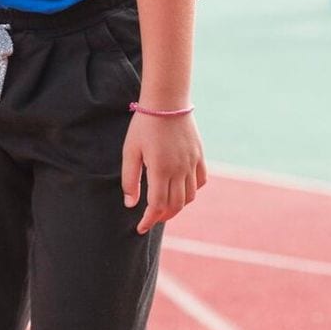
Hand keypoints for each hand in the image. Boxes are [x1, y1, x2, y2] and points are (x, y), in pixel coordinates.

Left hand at [122, 111, 206, 233]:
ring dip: (177, 206)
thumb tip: (131, 204)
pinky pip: (201, 181)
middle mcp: (180, 170)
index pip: (157, 206)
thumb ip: (130, 179)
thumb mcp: (130, 151)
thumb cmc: (144, 125)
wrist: (167, 101)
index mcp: (161, 170)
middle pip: (175, 205)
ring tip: (165, 207)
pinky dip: (192, 191)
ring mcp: (192, 163)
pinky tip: (182, 190)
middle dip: (162, 217)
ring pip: (190, 196)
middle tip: (150, 219)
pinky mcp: (199, 155)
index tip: (140, 228)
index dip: (148, 220)